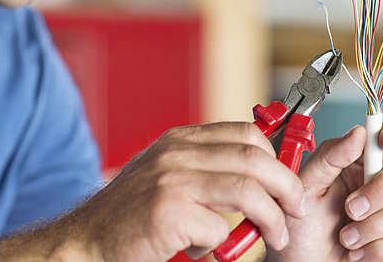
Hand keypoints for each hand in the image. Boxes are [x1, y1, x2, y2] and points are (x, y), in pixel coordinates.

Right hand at [67, 122, 306, 260]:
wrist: (86, 240)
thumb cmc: (133, 212)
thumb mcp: (170, 174)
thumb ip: (208, 167)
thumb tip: (261, 175)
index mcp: (182, 139)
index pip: (246, 133)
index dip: (277, 156)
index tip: (289, 179)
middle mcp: (177, 152)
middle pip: (254, 157)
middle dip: (287, 185)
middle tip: (296, 208)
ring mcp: (171, 179)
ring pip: (247, 190)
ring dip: (271, 217)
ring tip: (276, 235)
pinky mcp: (168, 212)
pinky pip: (218, 227)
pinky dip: (223, 244)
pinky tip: (207, 251)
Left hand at [266, 124, 382, 261]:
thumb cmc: (301, 228)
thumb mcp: (305, 188)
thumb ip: (329, 158)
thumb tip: (357, 133)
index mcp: (357, 167)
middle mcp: (379, 188)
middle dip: (381, 191)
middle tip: (351, 208)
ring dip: (373, 227)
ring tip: (345, 238)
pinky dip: (375, 250)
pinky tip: (355, 253)